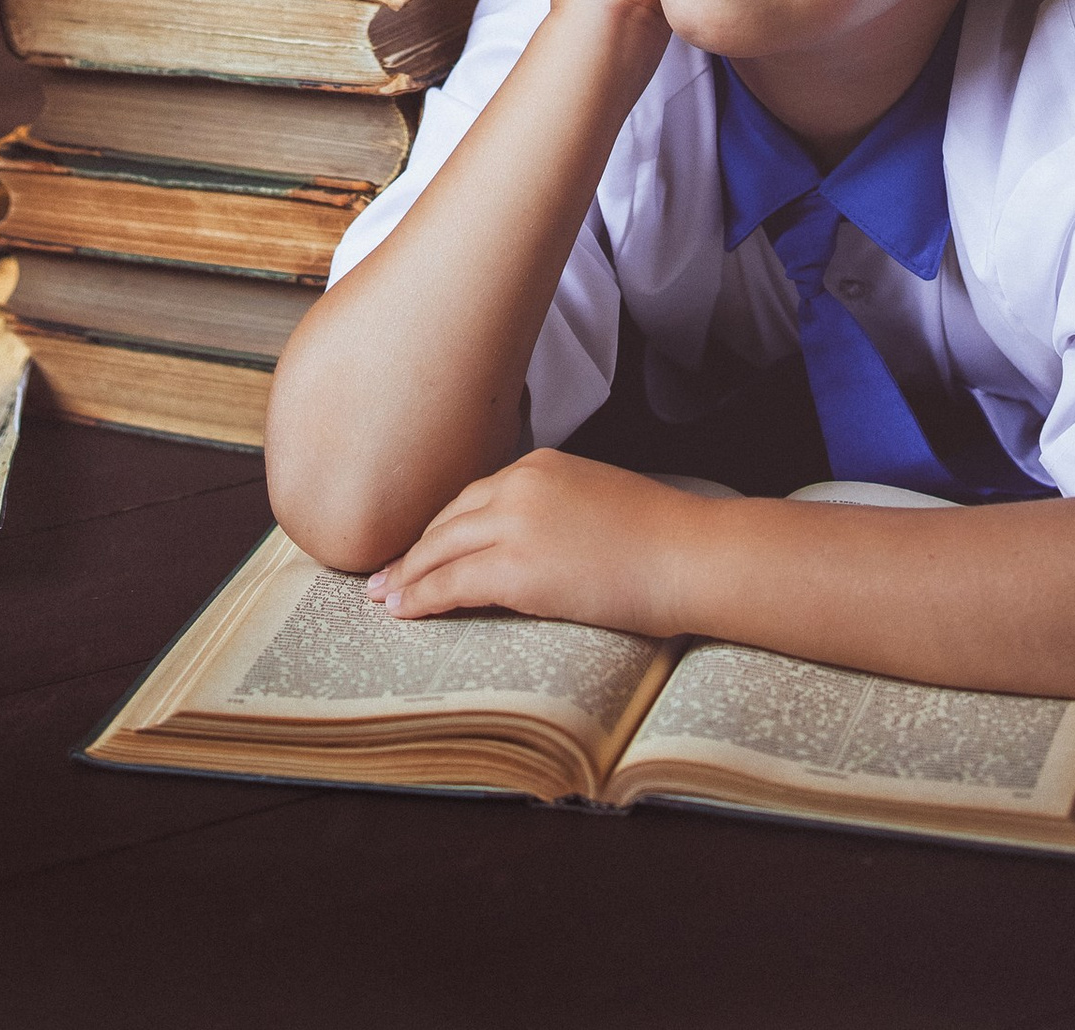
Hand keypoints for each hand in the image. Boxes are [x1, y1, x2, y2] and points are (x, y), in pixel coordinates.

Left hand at [367, 449, 710, 637]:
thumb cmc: (660, 538)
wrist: (689, 554)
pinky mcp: (517, 568)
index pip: (474, 496)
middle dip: (415, 549)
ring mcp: (515, 523)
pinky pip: (452, 584)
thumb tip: (534, 547)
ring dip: (408, 576)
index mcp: (541, 464)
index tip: (422, 545)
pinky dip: (421, 598)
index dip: (443, 526)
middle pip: (449, 520)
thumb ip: (555, 511)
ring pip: (440, 550)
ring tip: (386, 596)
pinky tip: (404, 611)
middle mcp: (519, 483)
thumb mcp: (596, 502)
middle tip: (386, 573)